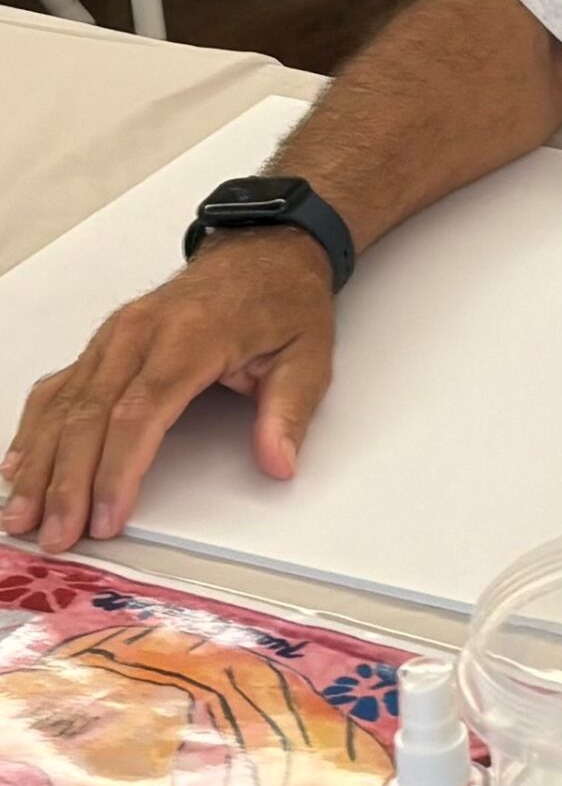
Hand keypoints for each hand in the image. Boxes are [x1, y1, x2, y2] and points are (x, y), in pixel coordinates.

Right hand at [1, 234, 335, 552]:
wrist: (265, 250)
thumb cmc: (283, 302)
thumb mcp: (308, 354)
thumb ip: (289, 411)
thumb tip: (279, 463)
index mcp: (192, 336)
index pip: (140, 411)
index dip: (118, 469)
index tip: (108, 517)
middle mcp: (140, 333)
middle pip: (90, 415)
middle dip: (68, 482)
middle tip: (57, 535)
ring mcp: (115, 336)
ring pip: (64, 405)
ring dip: (40, 465)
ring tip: (23, 517)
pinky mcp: (102, 343)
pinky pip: (58, 389)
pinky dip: (34, 430)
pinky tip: (19, 468)